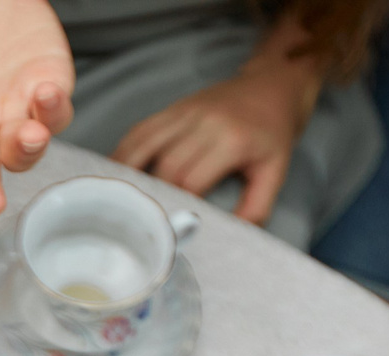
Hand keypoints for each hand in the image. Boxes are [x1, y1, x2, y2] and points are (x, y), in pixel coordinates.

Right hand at [111, 60, 317, 222]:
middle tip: (140, 223)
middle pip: (165, 166)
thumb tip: (229, 236)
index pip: (191, 180)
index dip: (176, 207)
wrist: (271, 86)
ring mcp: (184, 112)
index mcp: (231, 140)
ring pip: (144, 145)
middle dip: (152, 197)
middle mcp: (204, 122)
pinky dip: (123, 152)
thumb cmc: (272, 134)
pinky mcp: (173, 108)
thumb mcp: (275, 172)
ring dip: (126, 174)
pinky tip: (113, 173)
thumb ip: (256, 207)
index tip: (166, 231)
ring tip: (115, 201)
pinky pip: (140, 130)